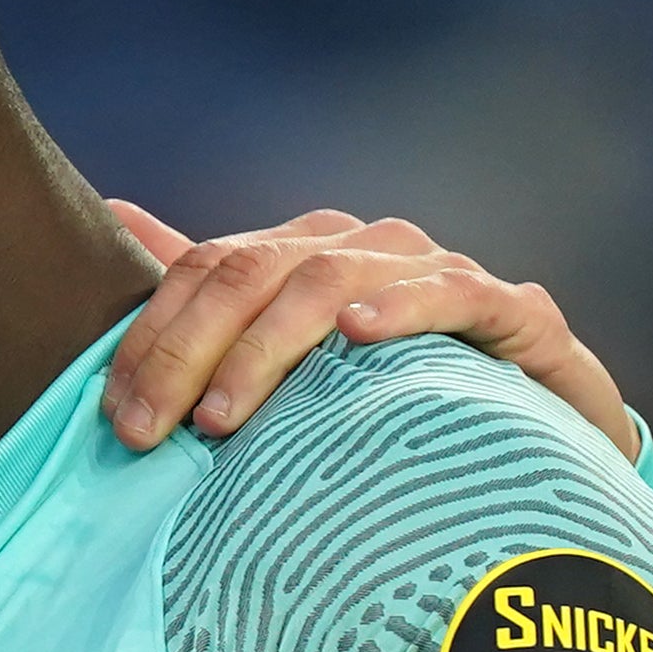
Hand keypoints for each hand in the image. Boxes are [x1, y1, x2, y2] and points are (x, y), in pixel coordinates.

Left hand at [101, 202, 639, 463]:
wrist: (539, 437)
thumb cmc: (396, 399)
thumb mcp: (292, 360)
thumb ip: (210, 296)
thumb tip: (113, 213)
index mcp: (307, 252)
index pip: (206, 269)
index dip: (151, 337)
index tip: (114, 414)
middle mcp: (369, 247)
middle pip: (254, 273)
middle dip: (188, 351)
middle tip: (147, 432)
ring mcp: (440, 271)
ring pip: (333, 281)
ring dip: (268, 347)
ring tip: (223, 416)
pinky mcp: (515, 309)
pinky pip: (456, 294)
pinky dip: (405, 307)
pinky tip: (360, 334)